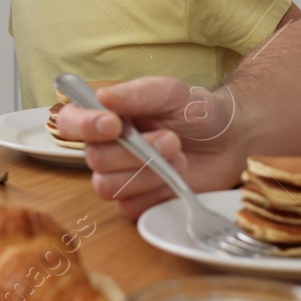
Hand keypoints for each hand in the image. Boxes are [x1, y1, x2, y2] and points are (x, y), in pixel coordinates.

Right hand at [54, 77, 250, 219]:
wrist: (230, 140)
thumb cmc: (196, 112)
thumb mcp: (169, 92)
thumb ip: (136, 93)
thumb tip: (102, 96)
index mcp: (106, 116)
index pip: (70, 122)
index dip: (84, 126)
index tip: (113, 124)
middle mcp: (107, 148)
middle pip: (94, 159)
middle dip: (136, 152)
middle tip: (171, 139)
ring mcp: (120, 178)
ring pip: (108, 187)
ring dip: (148, 172)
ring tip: (178, 156)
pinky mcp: (138, 203)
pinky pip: (131, 207)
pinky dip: (158, 192)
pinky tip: (177, 177)